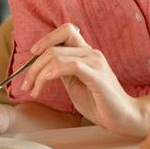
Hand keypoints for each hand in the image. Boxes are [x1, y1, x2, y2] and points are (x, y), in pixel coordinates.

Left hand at [21, 23, 148, 136]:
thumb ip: (62, 71)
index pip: (65, 31)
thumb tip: (42, 66)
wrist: (122, 118)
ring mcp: (95, 62)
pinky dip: (50, 74)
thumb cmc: (99, 103)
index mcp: (86, 53)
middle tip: (26, 84)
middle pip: (54, 46)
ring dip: (38, 73)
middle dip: (34, 65)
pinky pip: (68, 66)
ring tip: (33, 90)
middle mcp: (91, 53)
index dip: (47, 39)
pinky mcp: (96, 74)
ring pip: (57, 56)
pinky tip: (43, 86)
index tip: (33, 54)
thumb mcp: (74, 84)